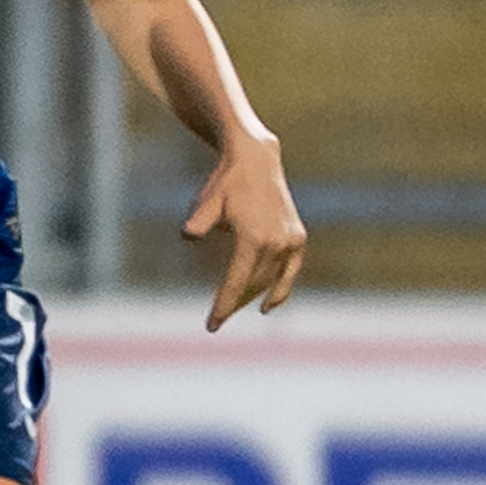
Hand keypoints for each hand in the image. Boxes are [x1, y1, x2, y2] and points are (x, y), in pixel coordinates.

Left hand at [185, 132, 304, 331]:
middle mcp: (275, 242)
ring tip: (234, 308)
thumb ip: (198, 220)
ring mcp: (289, 240)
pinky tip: (269, 306)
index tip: (213, 325)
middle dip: (234, 304)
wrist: (256, 160)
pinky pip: (290, 271)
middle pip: (253, 285)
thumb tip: (188, 236)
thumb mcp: (207, 200)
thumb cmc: (226, 182)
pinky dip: (281, 289)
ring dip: (253, 297)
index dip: (224, 306)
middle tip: (217, 318)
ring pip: (270, 281)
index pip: (236, 282)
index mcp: (252, 237)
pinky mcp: (298, 237)